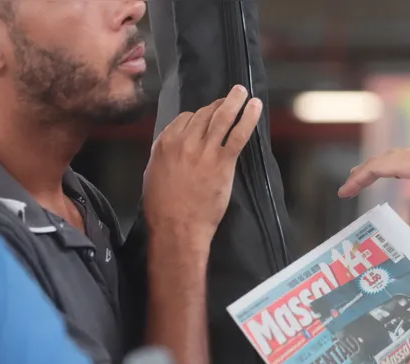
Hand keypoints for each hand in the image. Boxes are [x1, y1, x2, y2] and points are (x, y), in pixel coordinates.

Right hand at [143, 86, 261, 239]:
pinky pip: (238, 134)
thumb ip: (164, 155)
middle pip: (204, 114)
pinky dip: (248, 118)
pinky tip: (255, 107)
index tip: (208, 116)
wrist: (177, 226)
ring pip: (221, 117)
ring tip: (242, 91)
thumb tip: (173, 148)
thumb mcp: (153, 174)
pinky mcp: (222, 162)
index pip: (186, 118)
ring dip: (234, 100)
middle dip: (218, 105)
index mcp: (165, 143)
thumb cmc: (163, 207)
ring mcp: (204, 151)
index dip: (199, 116)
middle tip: (230, 100)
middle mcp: (184, 142)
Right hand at [338, 139, 409, 252]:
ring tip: (368, 178)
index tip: (344, 191)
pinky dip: (395, 168)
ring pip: (395, 158)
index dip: (357, 179)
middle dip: (363, 172)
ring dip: (379, 168)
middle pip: (382, 160)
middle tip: (350, 185)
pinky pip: (408, 161)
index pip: (376, 168)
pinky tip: (403, 177)